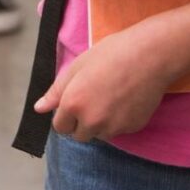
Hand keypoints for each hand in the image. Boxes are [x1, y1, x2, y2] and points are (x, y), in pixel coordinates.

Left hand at [35, 20, 173, 142]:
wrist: (149, 55)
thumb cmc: (111, 54)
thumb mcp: (78, 66)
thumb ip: (56, 91)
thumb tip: (39, 109)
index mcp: (74, 104)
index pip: (60, 127)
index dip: (66, 113)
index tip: (75, 100)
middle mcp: (92, 122)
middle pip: (79, 135)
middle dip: (82, 122)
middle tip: (93, 97)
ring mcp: (114, 128)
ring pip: (100, 133)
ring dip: (100, 122)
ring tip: (111, 95)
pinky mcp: (132, 129)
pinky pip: (119, 130)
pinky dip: (118, 120)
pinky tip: (126, 98)